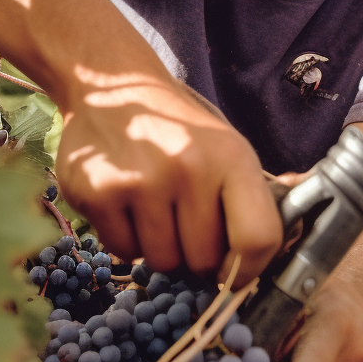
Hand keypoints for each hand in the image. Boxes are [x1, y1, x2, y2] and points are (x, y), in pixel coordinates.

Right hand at [56, 70, 282, 287]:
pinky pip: (123, 251)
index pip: (258, 238)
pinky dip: (127, 240)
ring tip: (155, 208)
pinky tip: (127, 205)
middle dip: (196, 255)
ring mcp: (141, 180)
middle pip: (203, 261)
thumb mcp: (229, 152)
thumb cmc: (181, 133)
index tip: (235, 273)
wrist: (115, 88)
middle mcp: (189, 167)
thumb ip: (252, 204)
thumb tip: (264, 266)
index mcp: (233, 158)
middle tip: (184, 223)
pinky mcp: (98, 192)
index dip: (248, 270)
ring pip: (162, 262)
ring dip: (160, 248)